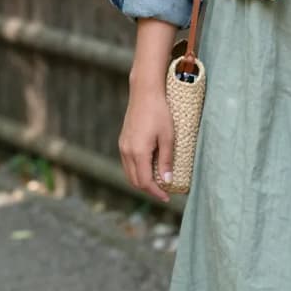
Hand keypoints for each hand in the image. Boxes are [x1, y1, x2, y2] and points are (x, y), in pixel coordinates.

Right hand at [118, 85, 174, 202]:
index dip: (156, 192)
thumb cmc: (160, 112)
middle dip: (149, 190)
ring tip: (157, 183)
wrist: (144, 93)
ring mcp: (122, 146)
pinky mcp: (123, 141)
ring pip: (129, 173)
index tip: (167, 197)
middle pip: (134, 181)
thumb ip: (167, 160)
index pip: (144, 182)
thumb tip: (168, 181)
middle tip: (164, 192)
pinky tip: (148, 169)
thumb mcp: (168, 137)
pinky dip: (137, 171)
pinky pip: (127, 163)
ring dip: (142, 181)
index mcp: (138, 152)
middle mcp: (126, 151)